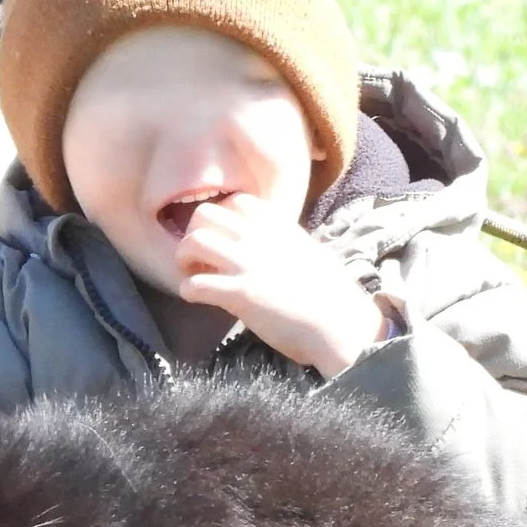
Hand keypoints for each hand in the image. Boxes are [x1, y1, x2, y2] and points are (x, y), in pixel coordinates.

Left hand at [172, 195, 385, 379]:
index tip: (223, 238)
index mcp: (277, 226)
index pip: (236, 201)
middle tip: (199, 257)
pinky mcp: (239, 294)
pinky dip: (187, 290)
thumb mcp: (309, 251)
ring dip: (184, 259)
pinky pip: (193, 284)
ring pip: (193, 242)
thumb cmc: (331, 294)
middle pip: (205, 214)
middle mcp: (258, 238)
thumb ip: (284, 241)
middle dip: (193, 233)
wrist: (342, 325)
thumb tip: (269, 243)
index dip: (221, 219)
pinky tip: (197, 299)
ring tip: (194, 275)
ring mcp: (246, 264)